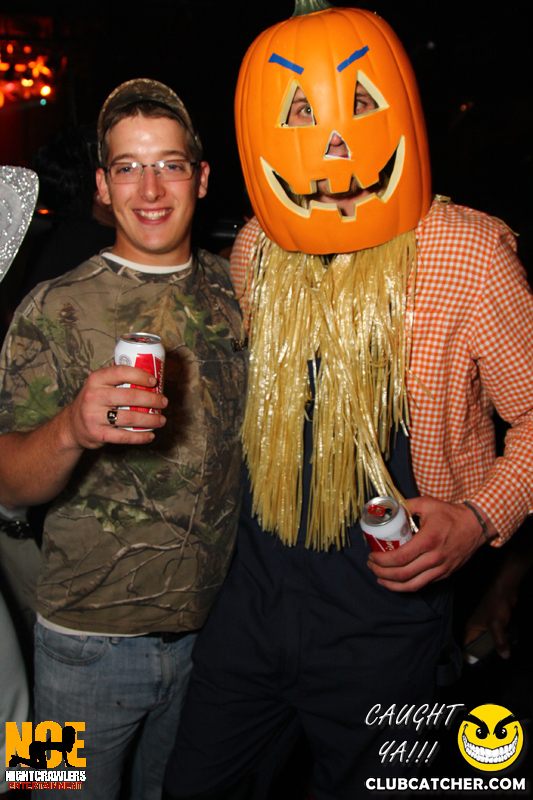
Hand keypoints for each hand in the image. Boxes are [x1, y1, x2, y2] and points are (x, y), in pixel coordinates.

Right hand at [62, 365, 167, 449]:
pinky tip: (150, 435)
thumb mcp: (99, 386)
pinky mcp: (98, 434)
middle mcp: (93, 396)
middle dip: (152, 400)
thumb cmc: (94, 402)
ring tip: (161, 420)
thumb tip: (152, 380)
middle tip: (164, 402)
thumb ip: (118, 382)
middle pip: (130, 396)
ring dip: (151, 420)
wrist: (73, 425)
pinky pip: (124, 436)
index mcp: (96, 379)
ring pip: (130, 418)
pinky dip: (140, 437)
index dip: (140, 375)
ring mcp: (94, 416)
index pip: (120, 372)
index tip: (154, 381)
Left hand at [367, 496, 488, 591]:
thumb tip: (387, 508)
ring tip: (380, 578)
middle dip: (381, 573)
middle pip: (402, 575)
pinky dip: (406, 586)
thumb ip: (406, 505)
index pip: (399, 558)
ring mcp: (441, 569)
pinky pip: (422, 585)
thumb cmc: (450, 514)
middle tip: (371, 566)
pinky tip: (396, 581)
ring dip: (392, 585)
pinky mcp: (445, 575)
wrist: (476, 526)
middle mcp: (434, 559)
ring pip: (412, 585)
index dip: (381, 561)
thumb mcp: (427, 503)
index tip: (371, 556)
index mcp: (428, 541)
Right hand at [463, 546, 531, 658]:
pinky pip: (497, 636)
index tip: (477, 667)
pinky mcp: (494, 623)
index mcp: (470, 629)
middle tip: (493, 661)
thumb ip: (500, 642)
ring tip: (505, 650)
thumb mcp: (497, 626)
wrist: (505, 589)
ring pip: (489, 642)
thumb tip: (505, 656)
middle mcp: (475, 628)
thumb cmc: (496, 605)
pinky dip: (504, 639)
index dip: (469, 658)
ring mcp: (485, 625)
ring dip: (497, 647)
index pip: (465, 648)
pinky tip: (512, 641)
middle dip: (486, 654)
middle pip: (477, 647)